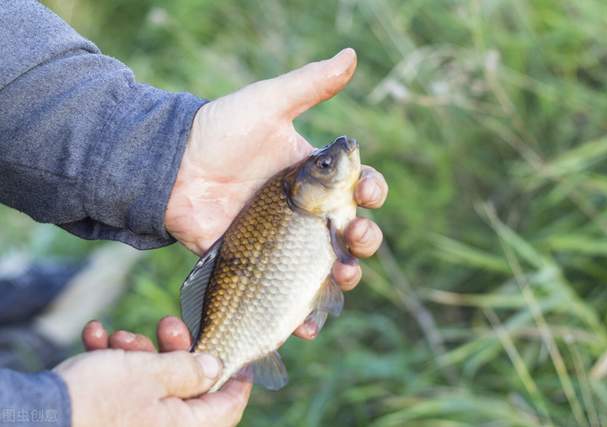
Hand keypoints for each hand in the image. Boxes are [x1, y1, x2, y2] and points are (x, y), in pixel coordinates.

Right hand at [59, 317, 250, 426]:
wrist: (36, 417)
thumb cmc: (98, 398)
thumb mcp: (152, 374)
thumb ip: (189, 370)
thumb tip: (216, 369)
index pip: (227, 407)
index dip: (236, 379)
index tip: (236, 352)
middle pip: (187, 386)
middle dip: (175, 349)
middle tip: (167, 324)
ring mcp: (135, 424)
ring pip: (152, 382)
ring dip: (138, 352)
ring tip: (118, 335)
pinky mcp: (109, 416)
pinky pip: (122, 388)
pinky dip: (113, 363)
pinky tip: (95, 337)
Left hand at [165, 48, 388, 338]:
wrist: (171, 166)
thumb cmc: (219, 130)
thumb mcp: (268, 103)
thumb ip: (310, 84)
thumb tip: (351, 54)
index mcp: (314, 176)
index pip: (358, 188)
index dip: (373, 192)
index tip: (368, 193)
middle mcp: (304, 211)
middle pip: (351, 233)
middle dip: (365, 239)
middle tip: (355, 237)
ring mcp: (283, 242)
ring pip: (326, 267)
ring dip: (344, 277)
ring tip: (343, 278)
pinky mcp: (258, 266)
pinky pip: (286, 293)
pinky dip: (301, 312)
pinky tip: (307, 322)